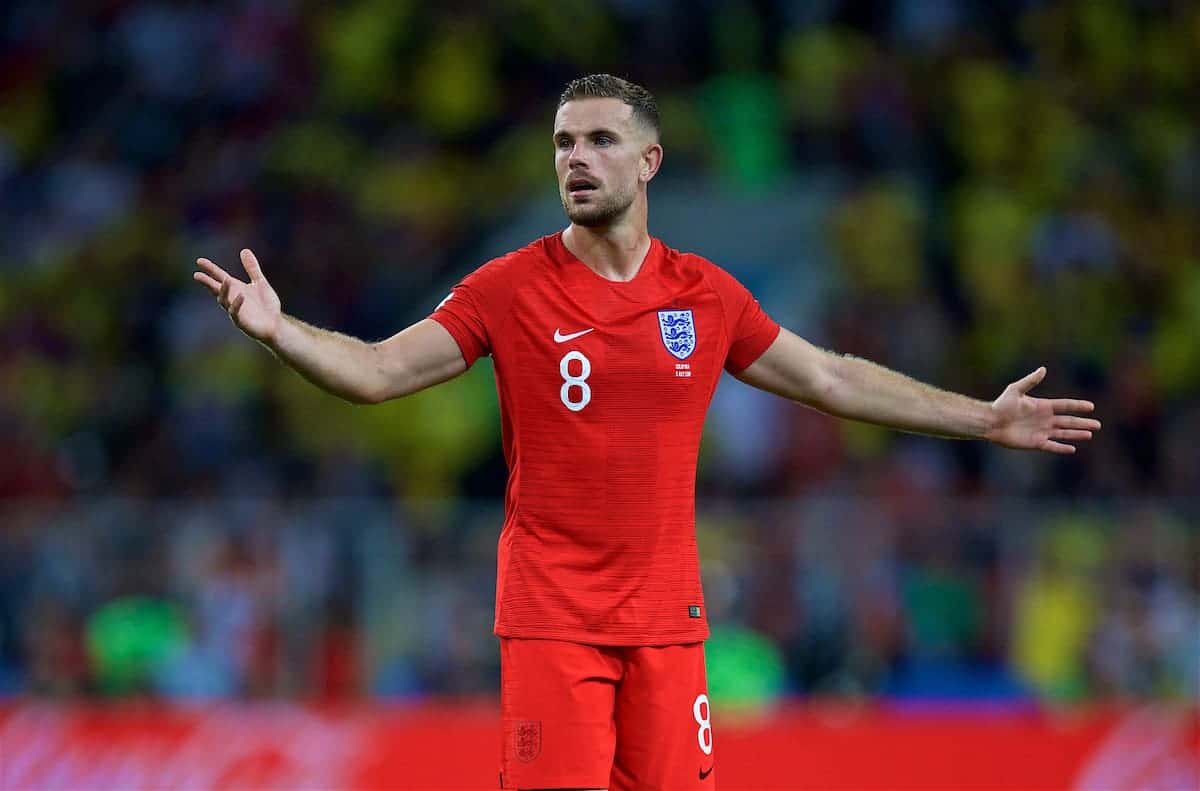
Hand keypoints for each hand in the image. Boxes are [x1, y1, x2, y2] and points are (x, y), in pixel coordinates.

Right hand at [194, 249, 281, 344]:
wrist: (276, 325)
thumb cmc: (267, 306)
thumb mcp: (260, 283)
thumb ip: (252, 268)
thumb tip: (244, 250)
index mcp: (235, 289)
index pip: (220, 277)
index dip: (210, 269)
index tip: (199, 261)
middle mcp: (232, 299)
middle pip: (216, 289)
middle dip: (207, 282)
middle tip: (197, 275)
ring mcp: (235, 311)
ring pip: (224, 301)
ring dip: (224, 291)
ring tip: (226, 280)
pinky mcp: (241, 322)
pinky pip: (235, 313)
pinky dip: (237, 304)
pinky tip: (241, 295)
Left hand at [986, 367, 1100, 453]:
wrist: (991, 423)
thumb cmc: (1001, 405)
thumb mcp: (1015, 390)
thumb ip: (1030, 381)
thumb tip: (1043, 369)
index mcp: (1042, 406)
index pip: (1065, 406)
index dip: (1078, 406)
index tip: (1091, 406)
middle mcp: (1044, 419)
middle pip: (1068, 421)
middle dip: (1083, 423)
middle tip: (1098, 425)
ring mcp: (1041, 431)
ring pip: (1063, 434)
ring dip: (1076, 434)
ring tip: (1089, 434)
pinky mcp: (1035, 443)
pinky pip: (1052, 446)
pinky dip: (1062, 448)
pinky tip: (1072, 449)